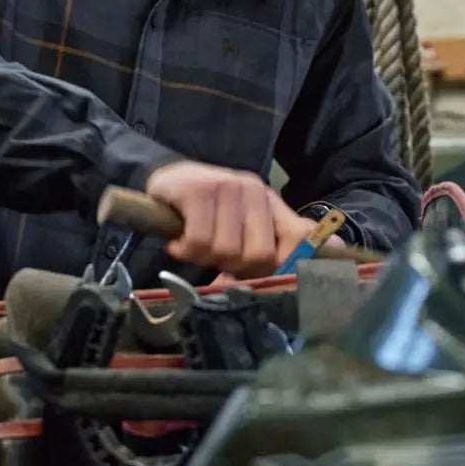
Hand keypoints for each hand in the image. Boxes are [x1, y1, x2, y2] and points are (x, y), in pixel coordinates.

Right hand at [145, 161, 308, 277]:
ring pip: (227, 250)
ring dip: (204, 258)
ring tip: (194, 246)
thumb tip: (281, 286)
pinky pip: (199, 241)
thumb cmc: (204, 211)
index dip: (287, 266)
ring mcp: (228, 186)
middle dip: (234, 267)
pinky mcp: (199, 190)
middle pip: (260, 255)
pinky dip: (185, 250)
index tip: (261, 280)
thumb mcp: (238, 226)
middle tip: (215, 259)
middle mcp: (254, 190)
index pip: (299, 237)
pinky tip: (178, 242)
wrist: (165, 179)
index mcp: (269, 202)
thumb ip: (259, 249)